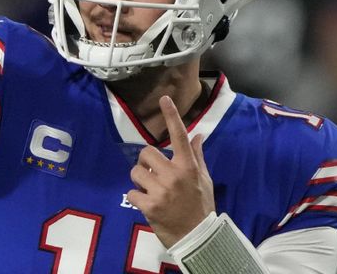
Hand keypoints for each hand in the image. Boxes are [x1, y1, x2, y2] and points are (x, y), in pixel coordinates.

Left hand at [126, 95, 215, 247]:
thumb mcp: (204, 180)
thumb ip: (197, 157)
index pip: (179, 136)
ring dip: (139, 179)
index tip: (165, 98)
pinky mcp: (149, 206)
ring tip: (149, 189)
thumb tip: (198, 135)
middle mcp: (174, 175)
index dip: (172, 115)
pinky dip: (135, 197)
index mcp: (188, 166)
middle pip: (147, 152)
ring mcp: (161, 190)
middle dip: (146, 162)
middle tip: (152, 173)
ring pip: (136, 171)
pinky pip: (131, 192)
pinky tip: (146, 203)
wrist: (198, 238)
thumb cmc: (201, 206)